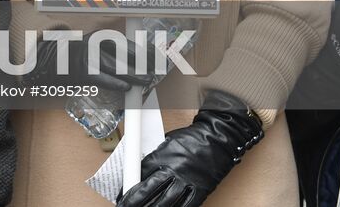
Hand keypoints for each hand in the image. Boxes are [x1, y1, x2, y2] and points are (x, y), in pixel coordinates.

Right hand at [26, 30, 156, 97]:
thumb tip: (132, 63)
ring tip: (147, 81)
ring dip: (133, 75)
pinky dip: (114, 83)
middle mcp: (92, 46)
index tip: (155, 55)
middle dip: (141, 62)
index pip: (122, 42)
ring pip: (116, 66)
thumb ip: (106, 54)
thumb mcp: (87, 50)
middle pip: (122, 53)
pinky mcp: (82, 73)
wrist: (44, 63)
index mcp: (95, 39)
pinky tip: (126, 88)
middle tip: (156, 69)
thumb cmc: (68, 59)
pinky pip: (101, 78)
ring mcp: (86, 59)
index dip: (140, 48)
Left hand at [117, 90, 262, 206]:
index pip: (140, 174)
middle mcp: (173, 169)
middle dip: (135, 202)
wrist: (217, 138)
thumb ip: (155, 156)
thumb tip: (141, 169)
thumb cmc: (191, 138)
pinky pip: (187, 205)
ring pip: (166, 202)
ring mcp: (187, 181)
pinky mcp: (201, 189)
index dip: (129, 187)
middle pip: (149, 191)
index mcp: (162, 155)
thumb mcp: (167, 142)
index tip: (122, 195)